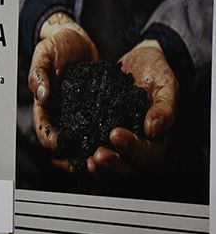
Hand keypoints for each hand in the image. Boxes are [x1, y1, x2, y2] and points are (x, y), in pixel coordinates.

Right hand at [28, 12, 99, 150]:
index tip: (60, 145)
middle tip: (86, 162)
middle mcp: (61, 114)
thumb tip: (42, 95)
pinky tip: (119, 141)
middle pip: (64, 143)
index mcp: (44, 106)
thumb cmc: (57, 45)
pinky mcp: (96, 110)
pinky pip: (100, 126)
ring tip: (105, 157)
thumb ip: (40, 74)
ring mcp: (78, 114)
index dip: (50, 139)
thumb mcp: (45, 55)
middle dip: (73, 155)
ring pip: (83, 140)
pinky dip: (107, 136)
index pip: (43, 129)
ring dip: (92, 150)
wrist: (78, 39)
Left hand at [86, 40, 175, 176]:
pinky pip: (89, 157)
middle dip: (112, 165)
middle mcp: (135, 148)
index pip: (149, 154)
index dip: (133, 149)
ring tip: (84, 162)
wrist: (134, 63)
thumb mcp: (165, 84)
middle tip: (97, 156)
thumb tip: (154, 129)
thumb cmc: (154, 73)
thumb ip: (164, 106)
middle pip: (127, 169)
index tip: (116, 134)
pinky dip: (80, 162)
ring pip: (107, 170)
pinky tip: (68, 157)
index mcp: (155, 139)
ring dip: (96, 170)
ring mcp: (115, 147)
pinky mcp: (96, 139)